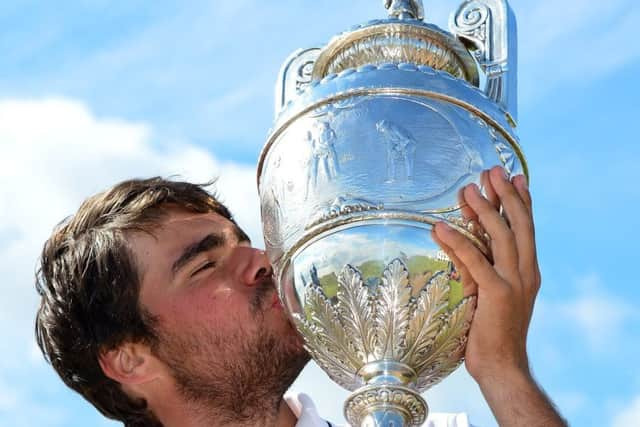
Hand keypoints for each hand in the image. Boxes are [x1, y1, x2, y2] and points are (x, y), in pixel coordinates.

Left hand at [431, 166, 538, 381]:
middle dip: (505, 195)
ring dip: (484, 210)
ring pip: (501, 237)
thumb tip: (467, 243)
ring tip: (467, 189)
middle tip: (492, 170)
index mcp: (528, 271)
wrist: (502, 366)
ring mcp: (514, 283)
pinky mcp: (497, 295)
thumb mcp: (491, 293)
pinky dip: (458, 242)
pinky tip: (440, 227)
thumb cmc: (492, 332)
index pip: (527, 228)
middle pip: (519, 225)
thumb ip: (485, 267)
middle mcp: (526, 272)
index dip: (521, 201)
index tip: (514, 176)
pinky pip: (476, 261)